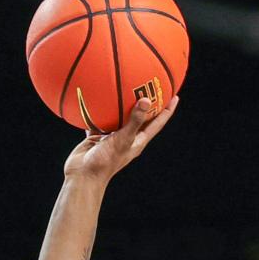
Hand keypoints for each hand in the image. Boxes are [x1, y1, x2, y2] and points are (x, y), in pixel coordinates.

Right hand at [64, 96, 178, 183]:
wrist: (83, 174)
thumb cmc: (105, 161)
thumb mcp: (123, 139)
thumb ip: (134, 121)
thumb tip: (147, 100)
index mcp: (138, 142)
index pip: (157, 123)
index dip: (167, 110)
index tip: (175, 96)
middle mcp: (127, 138)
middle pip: (141, 117)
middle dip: (147, 103)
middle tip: (152, 85)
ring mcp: (112, 137)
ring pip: (120, 116)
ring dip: (122, 103)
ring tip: (125, 86)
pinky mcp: (98, 136)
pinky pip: (100, 118)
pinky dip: (99, 109)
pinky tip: (96, 95)